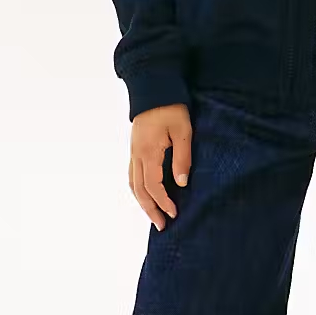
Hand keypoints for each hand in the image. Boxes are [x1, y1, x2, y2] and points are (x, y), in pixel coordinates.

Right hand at [130, 103, 191, 230]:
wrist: (154, 89)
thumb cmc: (171, 108)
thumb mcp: (183, 132)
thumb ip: (182, 158)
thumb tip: (182, 183)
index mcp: (148, 152)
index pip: (153, 186)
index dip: (163, 202)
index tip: (174, 213)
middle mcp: (136, 155)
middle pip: (139, 190)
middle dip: (150, 209)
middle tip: (162, 226)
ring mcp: (133, 152)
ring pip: (133, 184)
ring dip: (142, 202)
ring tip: (153, 215)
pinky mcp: (135, 148)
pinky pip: (132, 174)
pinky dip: (138, 189)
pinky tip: (146, 195)